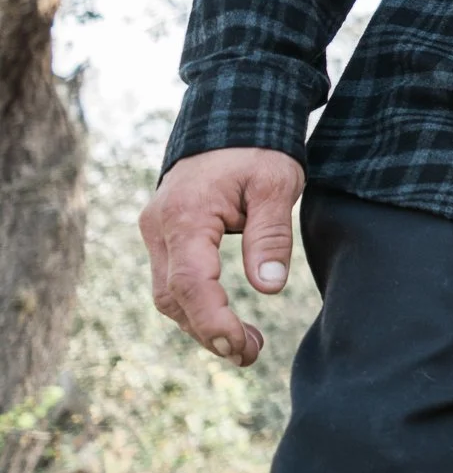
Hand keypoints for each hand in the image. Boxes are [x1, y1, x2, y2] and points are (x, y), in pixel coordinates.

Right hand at [138, 147, 305, 366]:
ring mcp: (157, 232)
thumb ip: (270, 235)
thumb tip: (268, 288)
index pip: (189, 283)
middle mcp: (159, 227)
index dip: (212, 321)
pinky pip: (173, 279)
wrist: (232, 119)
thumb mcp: (277, 184)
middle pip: (173, 297)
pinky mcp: (165, 235)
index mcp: (185, 216)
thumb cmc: (258, 150)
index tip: (240, 347)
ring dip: (202, 324)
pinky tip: (227, 319)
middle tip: (250, 353)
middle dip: (208, 331)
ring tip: (246, 344)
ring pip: (168, 294)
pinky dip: (196, 305)